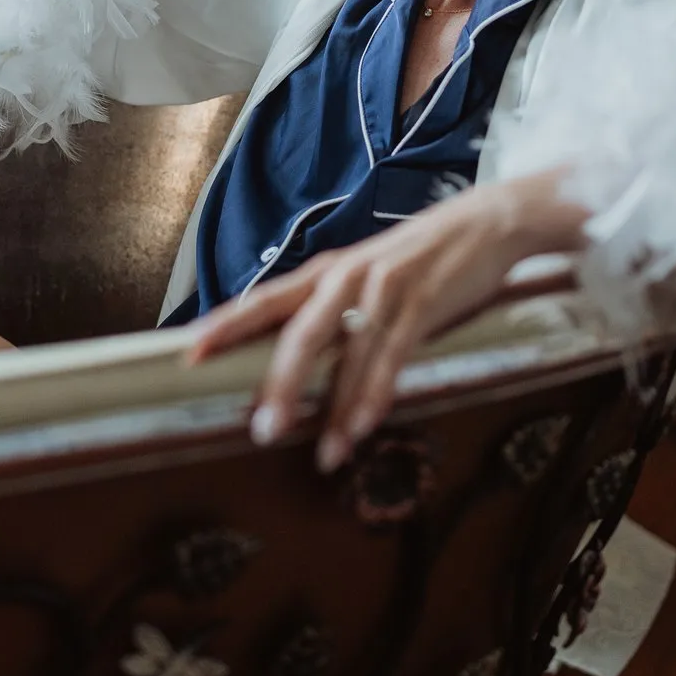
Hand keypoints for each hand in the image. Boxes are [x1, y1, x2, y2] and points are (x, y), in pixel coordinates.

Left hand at [183, 169, 587, 471]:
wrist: (486, 222)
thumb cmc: (421, 257)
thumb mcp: (367, 275)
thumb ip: (334, 308)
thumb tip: (298, 355)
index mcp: (326, 271)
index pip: (263, 300)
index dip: (225, 326)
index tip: (189, 355)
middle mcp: (346, 276)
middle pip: (297, 334)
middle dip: (278, 385)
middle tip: (261, 430)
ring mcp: (383, 288)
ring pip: (346, 354)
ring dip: (333, 409)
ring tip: (322, 454)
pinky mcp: (421, 302)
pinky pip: (392, 356)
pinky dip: (376, 395)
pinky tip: (364, 428)